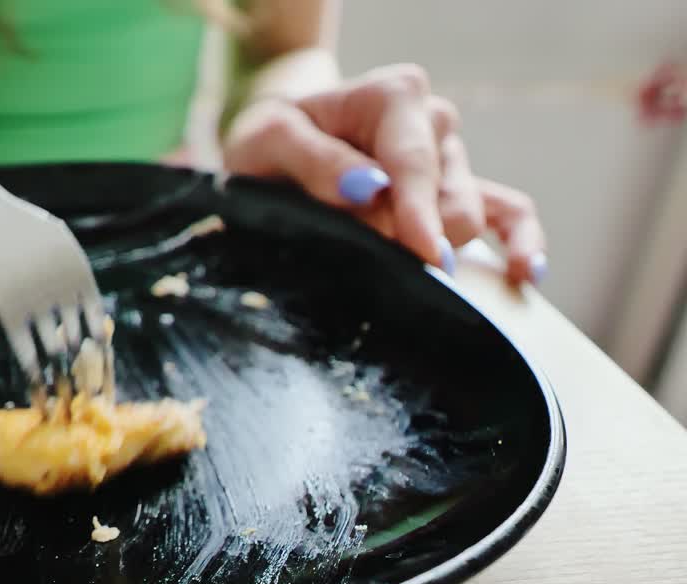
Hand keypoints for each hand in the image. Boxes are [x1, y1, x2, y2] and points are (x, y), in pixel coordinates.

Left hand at [223, 64, 546, 285]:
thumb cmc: (270, 141)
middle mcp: (433, 123)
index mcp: (394, 97)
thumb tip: (369, 188)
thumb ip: (315, 160)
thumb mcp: (267, 140)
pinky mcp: (457, 192)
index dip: (416, 214)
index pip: (414, 163)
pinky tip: (526, 275)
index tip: (421, 254)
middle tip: (354, 252)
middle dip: (407, 237)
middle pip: (449, 200)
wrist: (274, 151)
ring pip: (468, 219)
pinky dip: (523, 243)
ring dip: (427, 248)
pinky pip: (511, 213)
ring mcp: (450, 159)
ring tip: (375, 254)